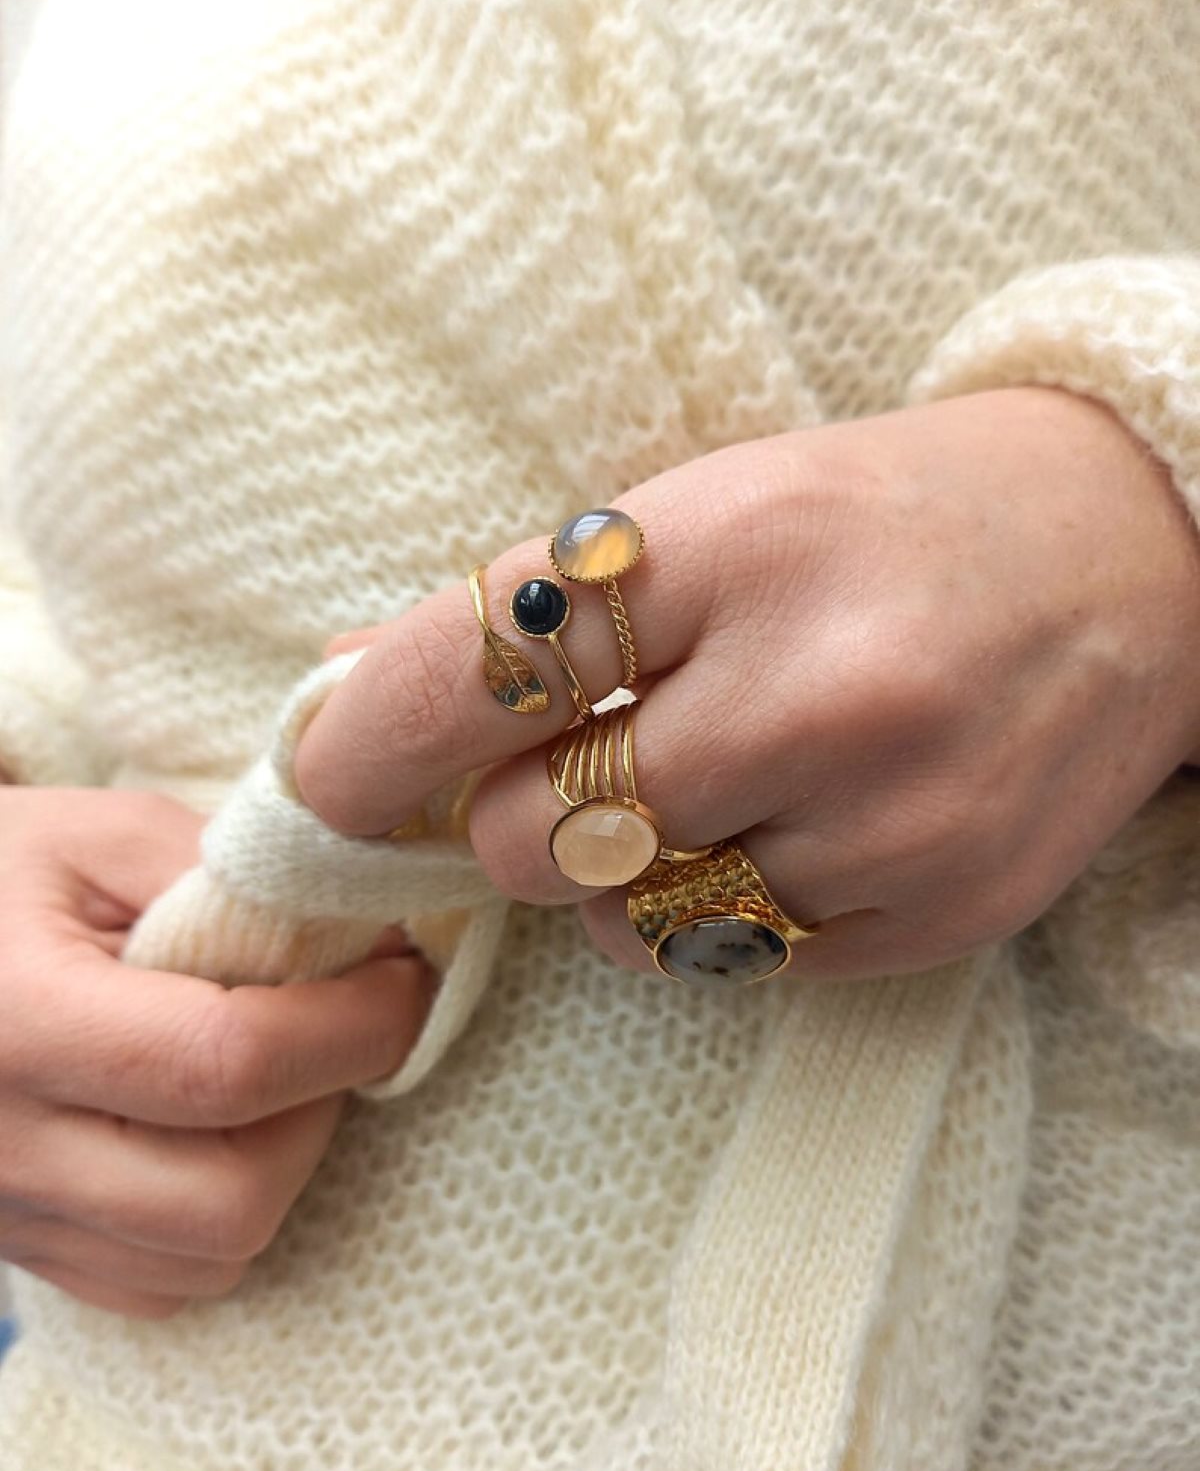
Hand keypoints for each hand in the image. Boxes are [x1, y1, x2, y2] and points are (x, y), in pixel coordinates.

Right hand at [0, 788, 433, 1317]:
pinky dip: (222, 1220)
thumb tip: (362, 939)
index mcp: (20, 1022)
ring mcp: (10, 1218)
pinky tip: (215, 1132)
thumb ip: (227, 879)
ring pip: (208, 1259)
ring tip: (271, 1074)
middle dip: (322, 1111)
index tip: (406, 978)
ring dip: (281, 1166)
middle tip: (336, 1030)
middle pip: (228, 1201)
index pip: (226, 1065)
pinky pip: (162, 1283)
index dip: (351, 1026)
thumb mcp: (97, 835)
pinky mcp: (24, 1253)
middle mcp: (5, 1149)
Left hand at [295, 386, 1199, 980]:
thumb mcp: (725, 505)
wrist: (1136, 558)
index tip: (324, 780)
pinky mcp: (938, 913)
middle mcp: (816, 687)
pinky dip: (720, 916)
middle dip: (521, 816)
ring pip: (628, 924)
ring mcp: (887, 819)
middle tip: (579, 768)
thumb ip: (548, 606)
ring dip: (619, 877)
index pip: (481, 665)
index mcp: (739, 541)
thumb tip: (350, 687)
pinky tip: (791, 832)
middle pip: (537, 835)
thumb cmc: (895, 521)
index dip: (367, 739)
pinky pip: (738, 966)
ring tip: (708, 794)